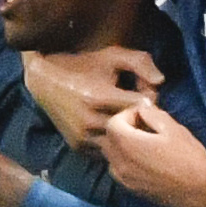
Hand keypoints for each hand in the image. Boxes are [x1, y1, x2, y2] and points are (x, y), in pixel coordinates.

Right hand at [22, 46, 159, 150]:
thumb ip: (140, 62)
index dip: (148, 97)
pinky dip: (115, 142)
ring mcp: (83, 137)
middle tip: (138, 106)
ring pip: (121, 142)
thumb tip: (161, 82)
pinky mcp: (79, 147)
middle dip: (140, 116)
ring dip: (129, 133)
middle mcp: (89, 121)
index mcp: (98, 97)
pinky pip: (108, 151)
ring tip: (128, 118)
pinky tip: (115, 128)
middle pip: (133, 126)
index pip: (140, 105)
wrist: (44, 82)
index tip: (143, 90)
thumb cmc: (83, 65)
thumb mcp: (112, 55)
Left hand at [101, 100, 205, 206]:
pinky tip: (145, 160)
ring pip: (112, 155)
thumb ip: (151, 114)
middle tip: (144, 128)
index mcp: (127, 144)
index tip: (145, 116)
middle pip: (109, 138)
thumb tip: (141, 107)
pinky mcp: (131, 188)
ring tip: (144, 144)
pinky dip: (126, 161)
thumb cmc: (188, 157)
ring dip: (122, 146)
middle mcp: (119, 162)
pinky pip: (119, 169)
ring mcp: (124, 178)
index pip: (113, 122)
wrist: (199, 189)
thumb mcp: (172, 128)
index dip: (128, 115)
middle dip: (122, 129)